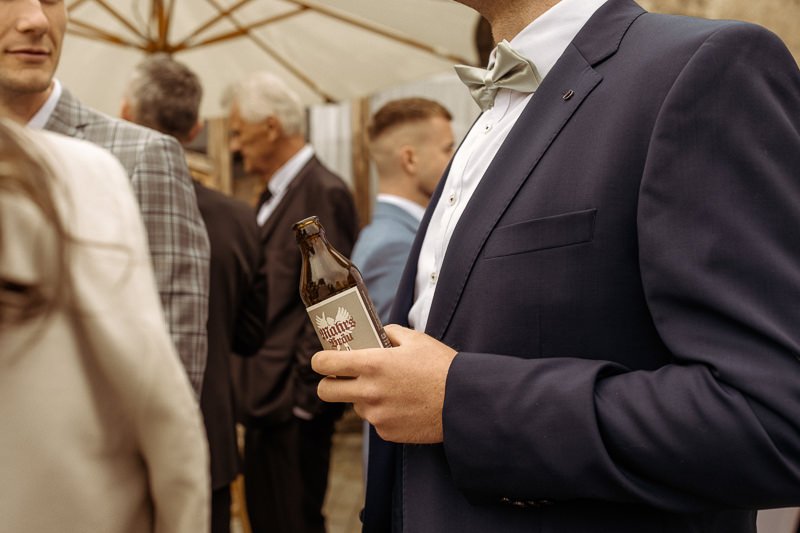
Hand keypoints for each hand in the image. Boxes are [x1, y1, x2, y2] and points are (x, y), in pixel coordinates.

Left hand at [311, 324, 456, 443]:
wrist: (463, 403)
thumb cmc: (441, 367)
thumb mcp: (416, 339)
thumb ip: (390, 333)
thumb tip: (377, 334)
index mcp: (372, 364)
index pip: (324, 364)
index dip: (320, 361)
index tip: (324, 360)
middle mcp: (368, 391)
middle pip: (325, 391)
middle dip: (329, 383)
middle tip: (342, 378)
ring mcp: (376, 415)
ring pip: (355, 406)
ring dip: (364, 397)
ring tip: (392, 390)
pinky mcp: (387, 432)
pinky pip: (375, 421)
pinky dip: (384, 413)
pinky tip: (405, 405)